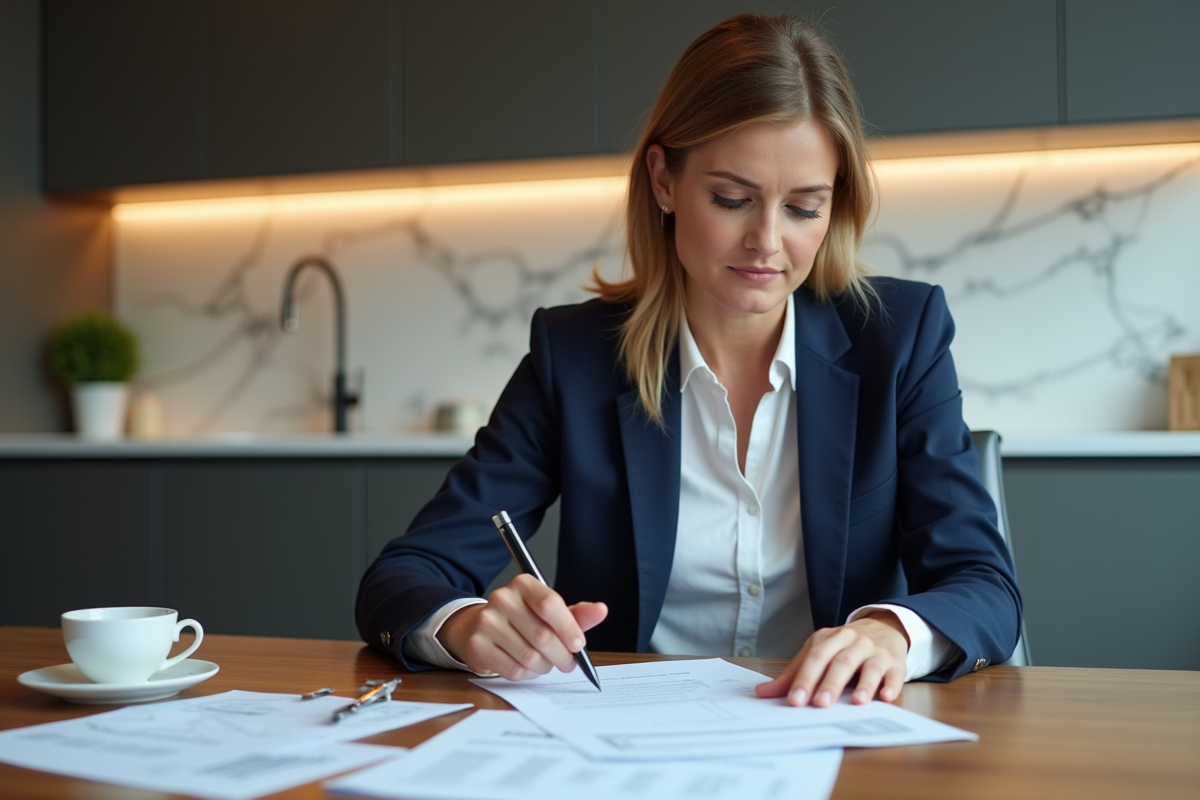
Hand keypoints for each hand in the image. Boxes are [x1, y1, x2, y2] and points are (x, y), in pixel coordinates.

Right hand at [437, 573, 607, 679]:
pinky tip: (527, 666)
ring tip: (545, 662)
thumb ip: (577, 614)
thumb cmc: (524, 618)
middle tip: (568, 662)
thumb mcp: (550, 612)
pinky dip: (527, 674)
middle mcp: (502, 599)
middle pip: (542, 636)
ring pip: (529, 657)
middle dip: (561, 655)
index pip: (549, 604)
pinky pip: (513, 670)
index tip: (579, 645)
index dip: (568, 628)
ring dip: (544, 666)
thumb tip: (601, 610)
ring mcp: (487, 622)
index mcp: (523, 584)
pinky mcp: (477, 646)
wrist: (480, 626)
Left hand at [754, 611, 908, 706]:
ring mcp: (875, 651)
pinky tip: (886, 697)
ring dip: (863, 685)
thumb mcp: (819, 652)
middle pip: (840, 662)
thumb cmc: (844, 647)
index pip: (814, 658)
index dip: (804, 679)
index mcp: (829, 638)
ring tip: (857, 702)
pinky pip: (894, 674)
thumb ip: (793, 673)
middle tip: (820, 704)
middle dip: (830, 684)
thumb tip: (762, 692)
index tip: (794, 700)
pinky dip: (891, 686)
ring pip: (868, 667)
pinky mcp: (895, 662)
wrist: (883, 628)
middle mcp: (852, 642)